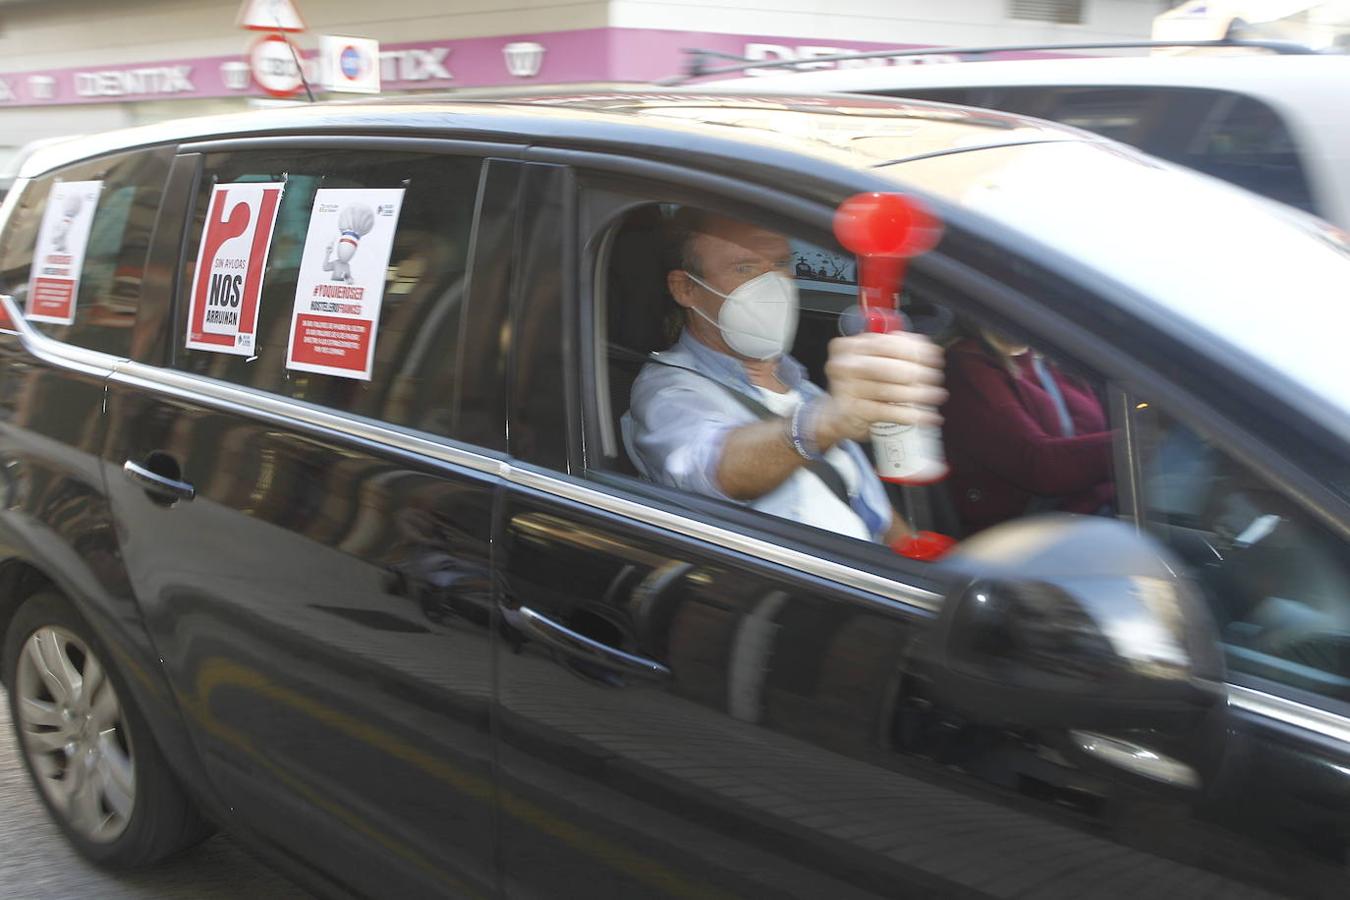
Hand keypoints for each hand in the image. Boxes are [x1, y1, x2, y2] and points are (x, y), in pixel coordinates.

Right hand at [818, 331, 946, 444]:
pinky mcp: (853, 412)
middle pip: (892, 368)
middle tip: (935, 379)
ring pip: (892, 391)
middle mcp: (845, 366)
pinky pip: (888, 412)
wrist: (835, 414)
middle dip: (920, 374)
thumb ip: (893, 348)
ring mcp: (847, 390)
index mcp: (850, 346)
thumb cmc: (858, 384)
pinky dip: (911, 415)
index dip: (916, 350)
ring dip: (919, 395)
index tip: (934, 357)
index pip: (888, 343)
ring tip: (935, 396)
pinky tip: (925, 416)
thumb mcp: (869, 360)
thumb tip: (925, 346)